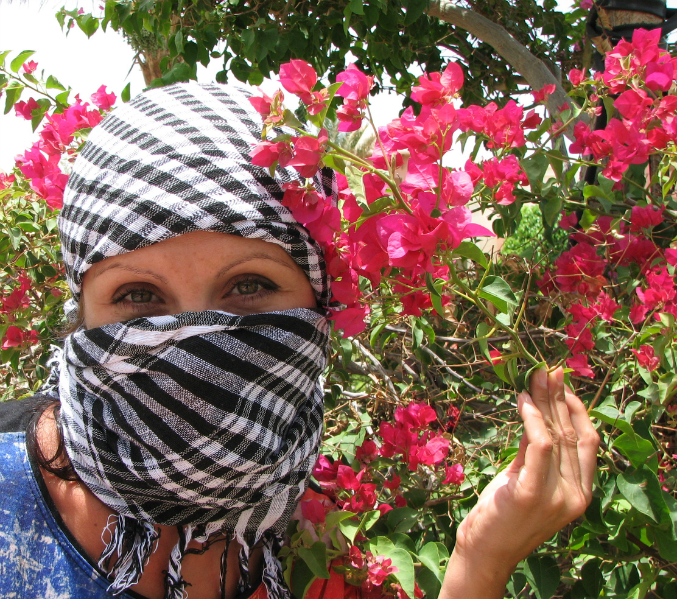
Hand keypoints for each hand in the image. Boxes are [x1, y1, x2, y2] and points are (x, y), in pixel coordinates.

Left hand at [439, 366, 599, 598]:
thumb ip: (535, 449)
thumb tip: (537, 407)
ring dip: (545, 401)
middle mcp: (575, 495)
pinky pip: (539, 445)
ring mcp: (557, 496)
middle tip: (547, 370)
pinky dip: (532, 419)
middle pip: (571, 433)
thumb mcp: (526, 476)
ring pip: (556, 435)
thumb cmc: (504, 513)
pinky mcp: (532, 493)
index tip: (561, 383)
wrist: (485, 551)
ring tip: (534, 378)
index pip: (587, 441)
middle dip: (558, 397)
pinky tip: (523, 402)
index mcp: (581, 492)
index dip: (575, 408)